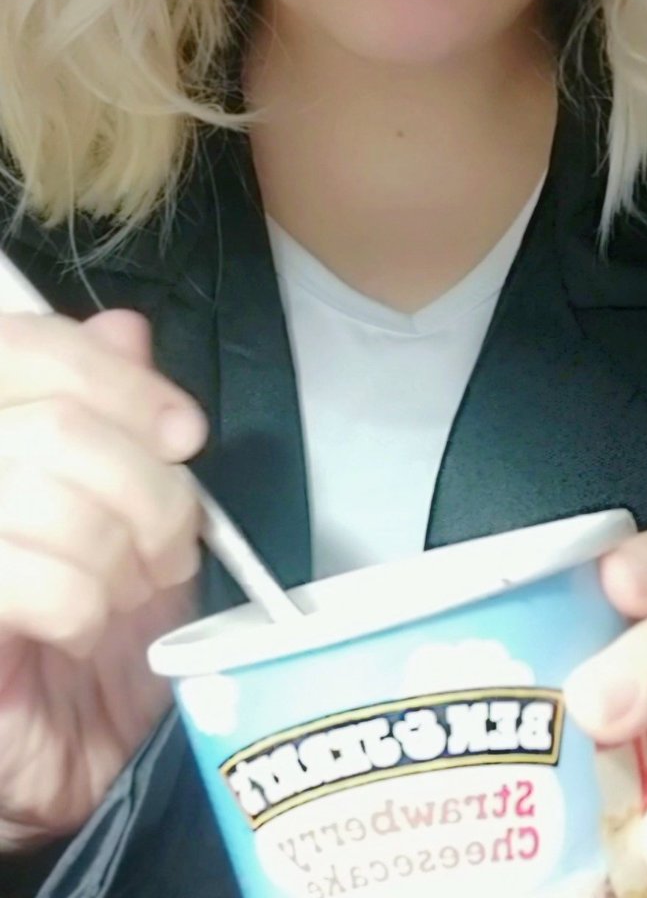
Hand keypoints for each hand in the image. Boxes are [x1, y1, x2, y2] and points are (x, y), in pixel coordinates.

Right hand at [0, 310, 207, 850]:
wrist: (64, 752)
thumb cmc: (96, 623)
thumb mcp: (127, 510)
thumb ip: (114, 415)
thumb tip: (123, 330)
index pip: (29, 349)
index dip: (118, 381)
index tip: (185, 434)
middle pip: (54, 422)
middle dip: (146, 485)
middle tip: (174, 542)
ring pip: (45, 488)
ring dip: (121, 547)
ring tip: (135, 587)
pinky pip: (26, 573)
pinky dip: (82, 601)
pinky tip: (83, 627)